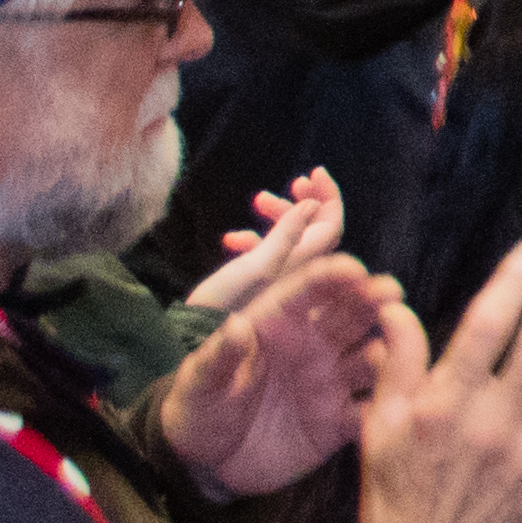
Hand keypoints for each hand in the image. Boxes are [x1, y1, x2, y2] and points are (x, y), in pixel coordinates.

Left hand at [166, 254, 390, 499]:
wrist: (204, 464)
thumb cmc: (198, 409)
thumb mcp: (198, 384)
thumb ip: (217, 356)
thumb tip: (235, 325)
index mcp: (278, 325)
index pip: (309, 289)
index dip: (332, 275)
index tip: (354, 270)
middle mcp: (313, 347)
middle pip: (351, 312)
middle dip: (374, 298)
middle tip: (392, 293)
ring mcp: (330, 383)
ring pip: (372, 357)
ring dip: (390, 348)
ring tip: (400, 349)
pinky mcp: (338, 422)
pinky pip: (371, 409)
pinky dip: (388, 404)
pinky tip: (399, 401)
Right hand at [186, 169, 350, 319]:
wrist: (189, 351)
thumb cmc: (220, 311)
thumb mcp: (255, 270)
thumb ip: (285, 239)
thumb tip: (311, 206)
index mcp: (303, 270)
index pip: (332, 227)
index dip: (330, 198)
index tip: (315, 172)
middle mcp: (295, 276)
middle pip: (315, 230)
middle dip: (304, 202)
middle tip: (292, 182)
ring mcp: (275, 282)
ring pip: (288, 239)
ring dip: (277, 216)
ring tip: (257, 200)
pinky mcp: (254, 288)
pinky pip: (263, 256)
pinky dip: (252, 241)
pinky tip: (229, 239)